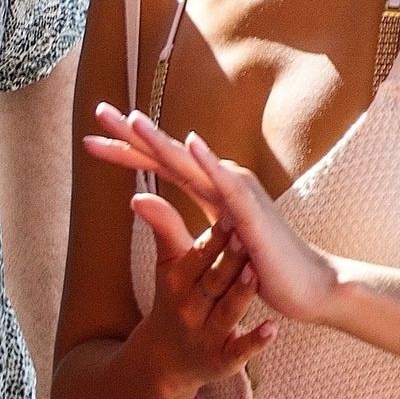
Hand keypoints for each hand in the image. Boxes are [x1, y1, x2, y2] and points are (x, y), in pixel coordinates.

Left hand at [86, 104, 336, 324]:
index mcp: (210, 188)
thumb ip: (176, 220)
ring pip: (192, 161)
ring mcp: (239, 193)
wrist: (308, 287)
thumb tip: (140, 201)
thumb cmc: (260, 264)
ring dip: (162, 140)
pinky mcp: (253, 213)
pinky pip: (228, 184)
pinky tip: (192, 143)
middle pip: (168, 153)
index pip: (160, 164)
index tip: (91, 140)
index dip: (126, 150)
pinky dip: (210, 162)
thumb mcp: (208, 242)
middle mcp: (222, 181)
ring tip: (132, 120)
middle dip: (132, 133)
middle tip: (97, 112)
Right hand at [129, 190, 276, 395]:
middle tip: (247, 235)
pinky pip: (240, 350)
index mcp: (177, 282)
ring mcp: (206, 336)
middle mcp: (189, 309)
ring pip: (226, 312)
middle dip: (228, 260)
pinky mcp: (222, 360)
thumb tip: (140, 196)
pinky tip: (272, 328)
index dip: (215, 236)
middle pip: (212, 281)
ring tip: (255, 273)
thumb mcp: (167, 268)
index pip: (198, 256)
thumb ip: (164, 230)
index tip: (231, 212)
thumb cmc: (173, 300)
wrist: (164, 360)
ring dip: (240, 294)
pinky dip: (255, 341)